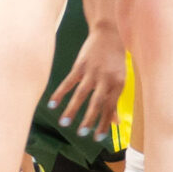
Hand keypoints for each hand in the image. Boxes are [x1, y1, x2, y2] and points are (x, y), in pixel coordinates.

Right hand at [46, 14, 129, 143]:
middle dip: (89, 119)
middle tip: (81, 134)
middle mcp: (107, 78)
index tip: (98, 138)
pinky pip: (69, 81)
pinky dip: (60, 93)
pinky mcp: (80, 65)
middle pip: (97, 102)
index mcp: (119, 83)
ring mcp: (92, 71)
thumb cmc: (115, 59)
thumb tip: (114, 123)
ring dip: (72, 109)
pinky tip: (52, 104)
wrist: (107, 33)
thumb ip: (115, 100)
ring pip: (81, 93)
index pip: (110, 107)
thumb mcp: (120, 78)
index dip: (104, 123)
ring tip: (64, 123)